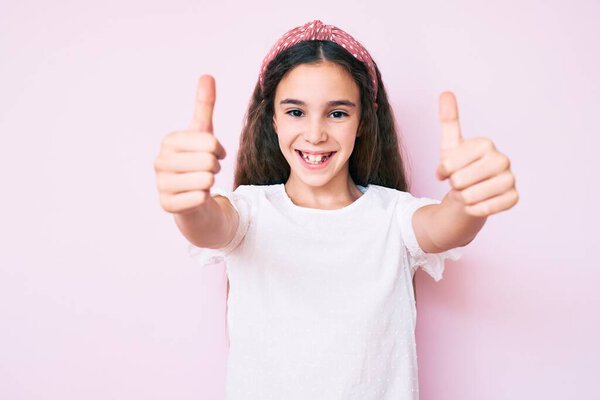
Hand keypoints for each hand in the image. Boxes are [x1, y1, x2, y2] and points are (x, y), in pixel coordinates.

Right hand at [154, 75, 226, 213]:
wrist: (193, 198)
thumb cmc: (198, 163)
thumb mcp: (203, 133)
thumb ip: (204, 105)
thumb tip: (207, 75)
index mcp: (169, 141)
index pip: (209, 142)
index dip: (218, 150)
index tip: (213, 154)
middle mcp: (160, 162)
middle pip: (208, 161)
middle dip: (215, 168)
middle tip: (207, 171)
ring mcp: (161, 185)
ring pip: (205, 180)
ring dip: (211, 183)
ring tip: (202, 183)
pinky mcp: (167, 205)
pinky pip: (199, 198)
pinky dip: (205, 198)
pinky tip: (197, 197)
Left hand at [435, 91, 518, 216]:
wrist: (470, 192)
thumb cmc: (459, 167)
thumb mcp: (449, 146)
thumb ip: (448, 120)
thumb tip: (446, 92)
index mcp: (485, 143)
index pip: (450, 164)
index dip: (442, 172)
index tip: (444, 171)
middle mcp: (502, 159)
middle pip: (460, 181)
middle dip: (453, 186)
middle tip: (458, 183)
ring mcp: (510, 179)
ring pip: (472, 196)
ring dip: (462, 199)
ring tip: (466, 192)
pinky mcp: (514, 198)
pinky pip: (486, 209)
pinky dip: (474, 209)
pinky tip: (475, 203)